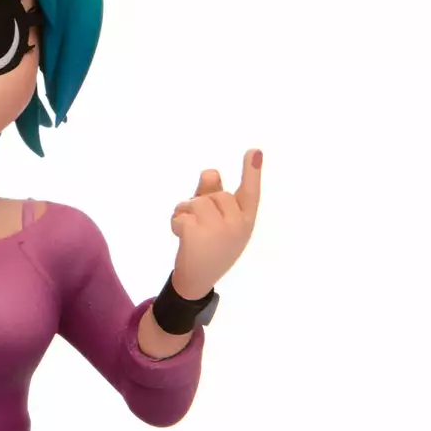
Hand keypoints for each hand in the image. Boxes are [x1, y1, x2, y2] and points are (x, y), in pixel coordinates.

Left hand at [169, 149, 261, 298]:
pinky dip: (176, 222)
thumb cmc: (211, 247)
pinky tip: (181, 237)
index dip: (252, 171)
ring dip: (186, 212)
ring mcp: (218, 228)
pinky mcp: (196, 232)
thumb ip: (214, 196)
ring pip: (195, 202)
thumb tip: (210, 172)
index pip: (251, 192)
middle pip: (214, 194)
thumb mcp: (220, 223)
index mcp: (246, 220)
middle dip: (202, 205)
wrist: (198, 279)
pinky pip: (181, 213)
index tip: (254, 151)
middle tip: (202, 229)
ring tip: (190, 232)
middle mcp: (236, 223)